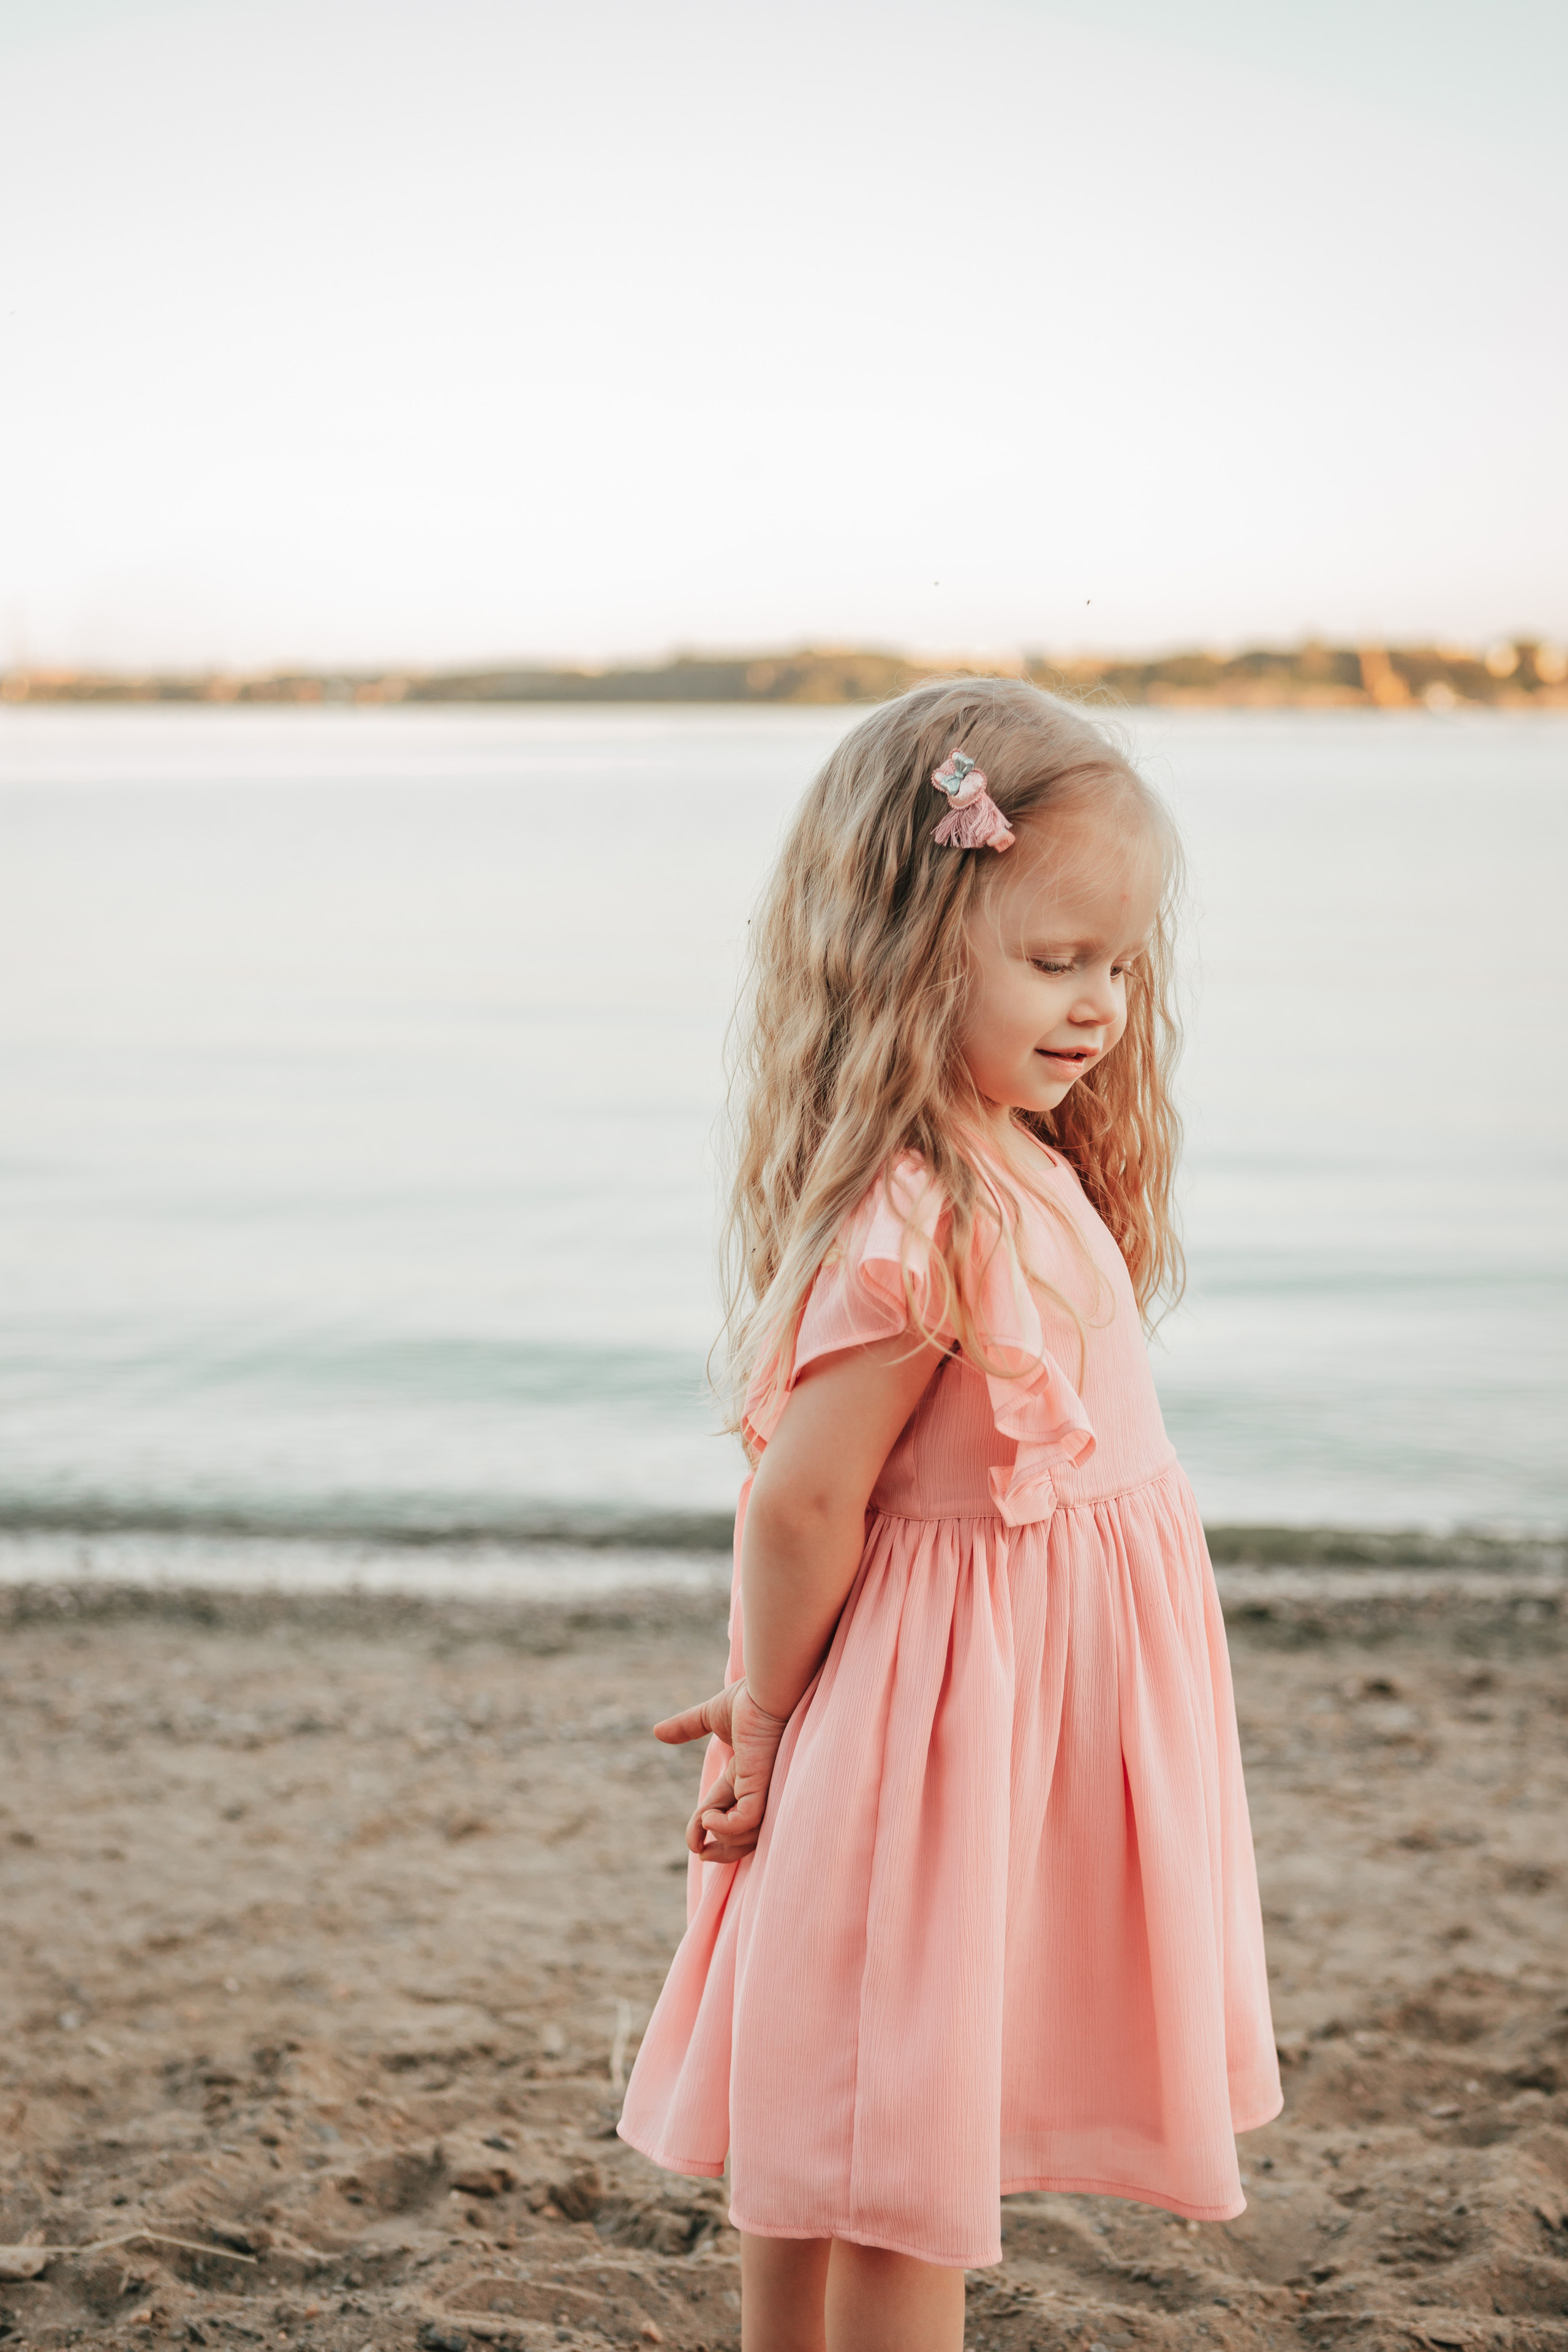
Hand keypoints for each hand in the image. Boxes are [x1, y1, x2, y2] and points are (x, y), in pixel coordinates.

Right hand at [653, 1678, 789, 1862]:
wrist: (768, 1687)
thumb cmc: (750, 1698)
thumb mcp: (711, 1716)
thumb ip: (687, 1726)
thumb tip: (657, 1732)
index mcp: (744, 1776)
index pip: (724, 1813)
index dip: (704, 1828)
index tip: (692, 1840)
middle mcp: (754, 1789)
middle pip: (741, 1834)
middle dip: (720, 1850)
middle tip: (699, 1850)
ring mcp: (761, 1790)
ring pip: (746, 1835)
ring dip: (721, 1840)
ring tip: (704, 1825)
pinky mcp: (761, 1787)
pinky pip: (746, 1821)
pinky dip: (726, 1828)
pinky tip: (709, 1818)